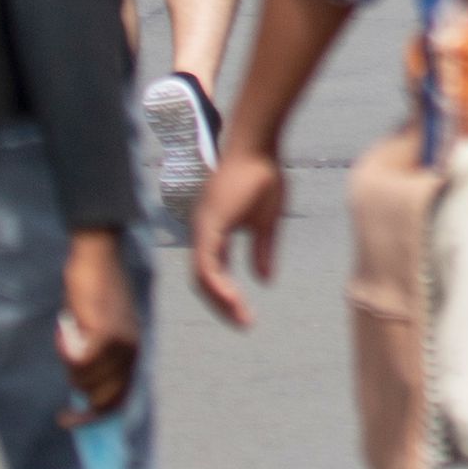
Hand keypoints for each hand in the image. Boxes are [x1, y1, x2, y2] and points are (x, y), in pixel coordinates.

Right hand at [57, 230, 141, 421]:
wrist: (98, 255)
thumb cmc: (93, 291)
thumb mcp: (98, 329)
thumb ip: (96, 358)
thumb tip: (81, 393)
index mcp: (133, 351)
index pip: (121, 399)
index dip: (95, 418)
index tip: (69, 422)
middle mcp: (132, 352)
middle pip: (103, 399)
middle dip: (77, 399)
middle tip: (61, 387)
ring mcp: (121, 344)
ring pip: (84, 380)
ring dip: (68, 364)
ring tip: (67, 335)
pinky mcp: (105, 334)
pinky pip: (77, 361)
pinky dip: (63, 348)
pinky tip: (64, 327)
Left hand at [189, 142, 287, 327]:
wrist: (257, 145)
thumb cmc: (262, 175)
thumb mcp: (266, 222)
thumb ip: (262, 250)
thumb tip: (264, 280)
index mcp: (214, 232)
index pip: (211, 273)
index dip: (225, 295)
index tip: (245, 314)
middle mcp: (202, 233)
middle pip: (202, 280)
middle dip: (221, 305)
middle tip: (243, 323)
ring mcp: (202, 228)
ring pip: (201, 276)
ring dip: (220, 300)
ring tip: (240, 317)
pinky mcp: (208, 224)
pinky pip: (207, 263)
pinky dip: (217, 284)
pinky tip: (233, 297)